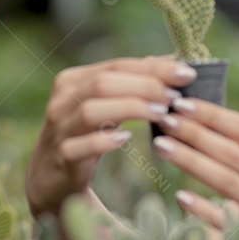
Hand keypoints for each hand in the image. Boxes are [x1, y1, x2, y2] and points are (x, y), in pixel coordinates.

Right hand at [25, 56, 198, 217]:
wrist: (51, 178)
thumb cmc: (87, 134)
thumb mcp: (106, 104)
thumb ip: (132, 82)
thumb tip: (170, 61)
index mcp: (74, 81)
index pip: (117, 66)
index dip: (153, 68)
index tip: (187, 73)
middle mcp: (63, 100)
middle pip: (104, 83)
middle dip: (145, 86)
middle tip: (174, 98)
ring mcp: (59, 129)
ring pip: (91, 110)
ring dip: (130, 108)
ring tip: (160, 114)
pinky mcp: (61, 157)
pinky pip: (80, 146)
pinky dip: (104, 140)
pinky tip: (126, 138)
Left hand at [150, 98, 238, 222]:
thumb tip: (200, 117)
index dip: (213, 115)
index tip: (182, 103)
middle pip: (233, 153)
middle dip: (195, 134)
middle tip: (165, 120)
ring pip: (226, 181)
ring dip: (191, 161)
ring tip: (161, 145)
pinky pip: (226, 221)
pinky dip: (203, 209)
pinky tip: (181, 196)